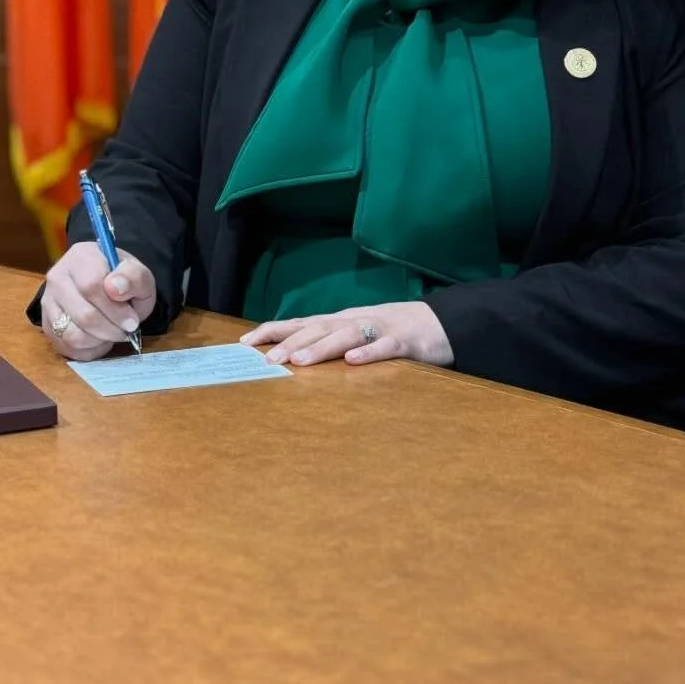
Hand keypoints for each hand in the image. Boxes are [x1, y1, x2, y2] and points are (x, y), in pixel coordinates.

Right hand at [40, 243, 156, 361]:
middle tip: (127, 329)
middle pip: (84, 315)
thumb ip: (134, 278)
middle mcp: (58, 277)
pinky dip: (90, 348)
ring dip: (100, 340)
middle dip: (111, 329)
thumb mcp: (139, 275)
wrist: (107, 286)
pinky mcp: (47, 324)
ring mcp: (48, 301)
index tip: (132, 320)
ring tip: (112, 332)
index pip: (92, 285)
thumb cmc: (123, 281)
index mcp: (81, 256)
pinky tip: (100, 338)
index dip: (115, 309)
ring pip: (73, 335)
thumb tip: (115, 288)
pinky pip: (68, 346)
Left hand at [241, 300, 453, 370]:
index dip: (273, 330)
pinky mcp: (404, 342)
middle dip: (290, 342)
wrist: (440, 322)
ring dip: (322, 347)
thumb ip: (327, 342)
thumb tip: (288, 355)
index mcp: (340, 322)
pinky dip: (369, 353)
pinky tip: (354, 361)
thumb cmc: (389, 331)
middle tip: (266, 359)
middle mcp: (354, 321)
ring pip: (346, 335)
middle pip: (318, 328)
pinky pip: (385, 348)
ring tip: (300, 360)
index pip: (300, 323)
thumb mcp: (354, 333)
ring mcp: (380, 329)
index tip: (245, 342)